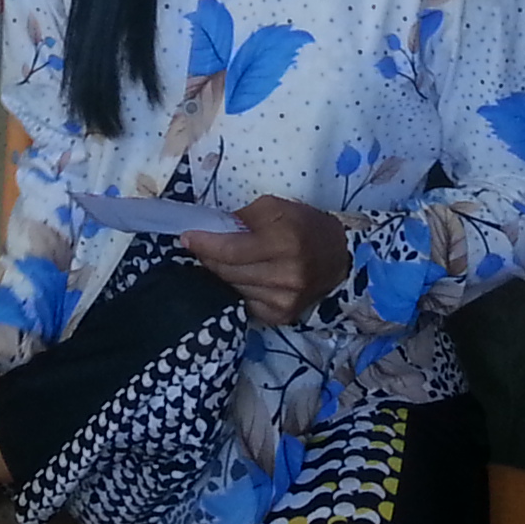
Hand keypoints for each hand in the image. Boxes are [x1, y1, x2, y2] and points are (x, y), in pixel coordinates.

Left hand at [185, 196, 350, 327]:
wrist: (338, 256)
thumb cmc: (303, 225)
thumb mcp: (274, 207)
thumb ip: (241, 218)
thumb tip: (210, 230)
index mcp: (284, 242)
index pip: (230, 250)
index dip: (204, 244)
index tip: (186, 238)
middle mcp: (285, 275)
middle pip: (228, 271)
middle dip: (208, 258)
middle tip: (199, 247)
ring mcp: (283, 300)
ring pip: (233, 288)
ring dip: (221, 274)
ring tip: (221, 260)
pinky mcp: (282, 316)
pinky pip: (245, 303)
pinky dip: (237, 289)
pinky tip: (240, 277)